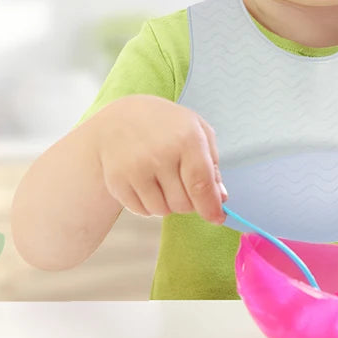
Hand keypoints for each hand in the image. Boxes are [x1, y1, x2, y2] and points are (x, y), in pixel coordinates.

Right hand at [95, 94, 227, 224]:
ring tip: (159, 178)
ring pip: (162, 211)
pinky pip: (141, 211)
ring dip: (165, 202)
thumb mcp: (195, 129)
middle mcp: (161, 154)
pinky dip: (146, 203)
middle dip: (187, 201)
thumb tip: (220, 198)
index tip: (217, 218)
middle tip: (179, 181)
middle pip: (183, 204)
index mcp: (186, 139)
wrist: (117, 119)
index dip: (210, 207)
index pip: (201, 186)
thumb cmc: (163, 124)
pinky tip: (143, 181)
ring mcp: (136, 168)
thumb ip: (212, 163)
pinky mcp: (117, 181)